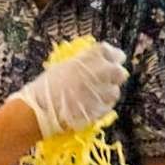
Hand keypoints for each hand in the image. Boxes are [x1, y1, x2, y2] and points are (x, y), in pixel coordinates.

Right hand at [10, 41, 127, 138]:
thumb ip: (85, 63)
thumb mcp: (67, 65)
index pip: (115, 54)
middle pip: (120, 73)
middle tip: (104, 80)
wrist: (43, 108)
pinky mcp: (103, 109)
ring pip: (115, 91)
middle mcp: (103, 73)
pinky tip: (89, 105)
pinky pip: (108, 106)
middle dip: (114, 76)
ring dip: (107, 92)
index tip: (110, 62)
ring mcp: (104, 92)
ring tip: (92, 95)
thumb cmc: (48, 85)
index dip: (113, 59)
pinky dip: (102, 105)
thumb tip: (95, 63)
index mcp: (93, 58)